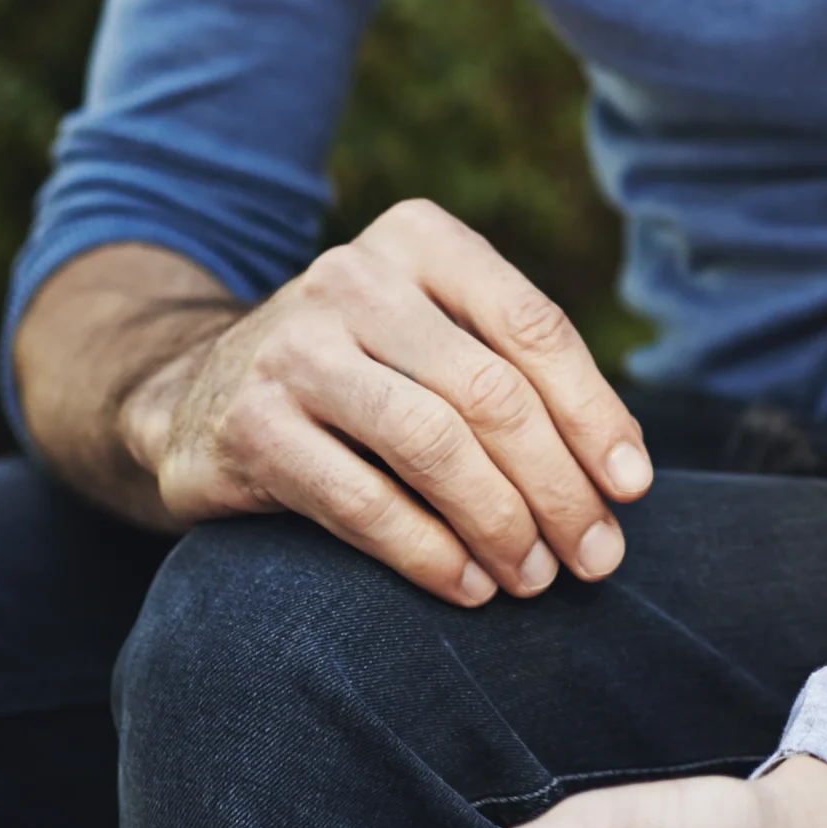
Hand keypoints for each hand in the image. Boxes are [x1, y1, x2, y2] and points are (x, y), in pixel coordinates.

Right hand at [119, 201, 651, 604]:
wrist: (193, 394)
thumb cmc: (359, 375)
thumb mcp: (432, 341)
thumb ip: (516, 378)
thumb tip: (624, 473)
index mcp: (420, 240)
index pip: (532, 326)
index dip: (594, 412)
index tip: (632, 489)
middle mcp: (355, 278)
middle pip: (490, 391)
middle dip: (557, 485)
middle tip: (594, 556)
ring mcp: (295, 348)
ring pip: (432, 443)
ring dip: (500, 524)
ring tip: (535, 579)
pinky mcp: (251, 425)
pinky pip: (361, 500)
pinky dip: (429, 553)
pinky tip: (469, 587)